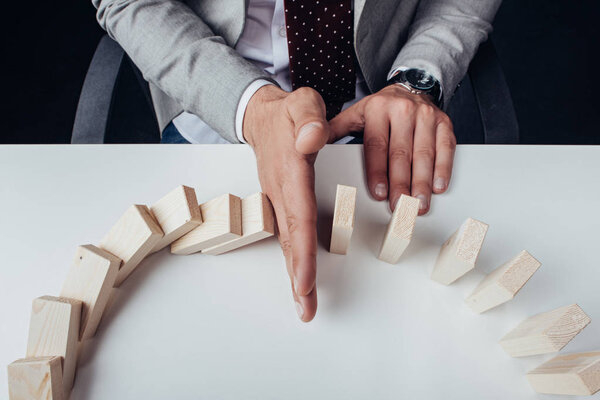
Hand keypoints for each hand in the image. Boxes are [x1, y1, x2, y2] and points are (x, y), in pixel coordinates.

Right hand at [244, 85, 332, 321]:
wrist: (262, 117)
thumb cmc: (288, 114)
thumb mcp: (302, 103)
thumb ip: (308, 118)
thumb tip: (312, 139)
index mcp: (290, 172)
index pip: (297, 216)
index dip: (301, 251)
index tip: (305, 281)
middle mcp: (280, 192)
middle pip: (289, 239)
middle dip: (297, 276)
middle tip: (306, 309)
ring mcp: (276, 199)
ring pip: (286, 241)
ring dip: (294, 274)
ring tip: (304, 304)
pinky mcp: (278, 202)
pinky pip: (287, 234)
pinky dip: (292, 259)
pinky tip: (299, 278)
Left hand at [329, 84, 455, 214]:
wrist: (411, 87)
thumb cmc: (380, 109)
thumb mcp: (355, 114)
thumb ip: (335, 130)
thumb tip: (307, 146)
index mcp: (376, 110)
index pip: (376, 145)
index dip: (378, 172)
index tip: (380, 194)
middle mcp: (402, 110)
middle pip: (401, 153)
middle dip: (401, 184)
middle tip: (401, 207)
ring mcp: (426, 116)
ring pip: (424, 154)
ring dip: (422, 183)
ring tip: (418, 205)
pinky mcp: (444, 123)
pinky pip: (445, 148)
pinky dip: (443, 169)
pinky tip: (438, 187)